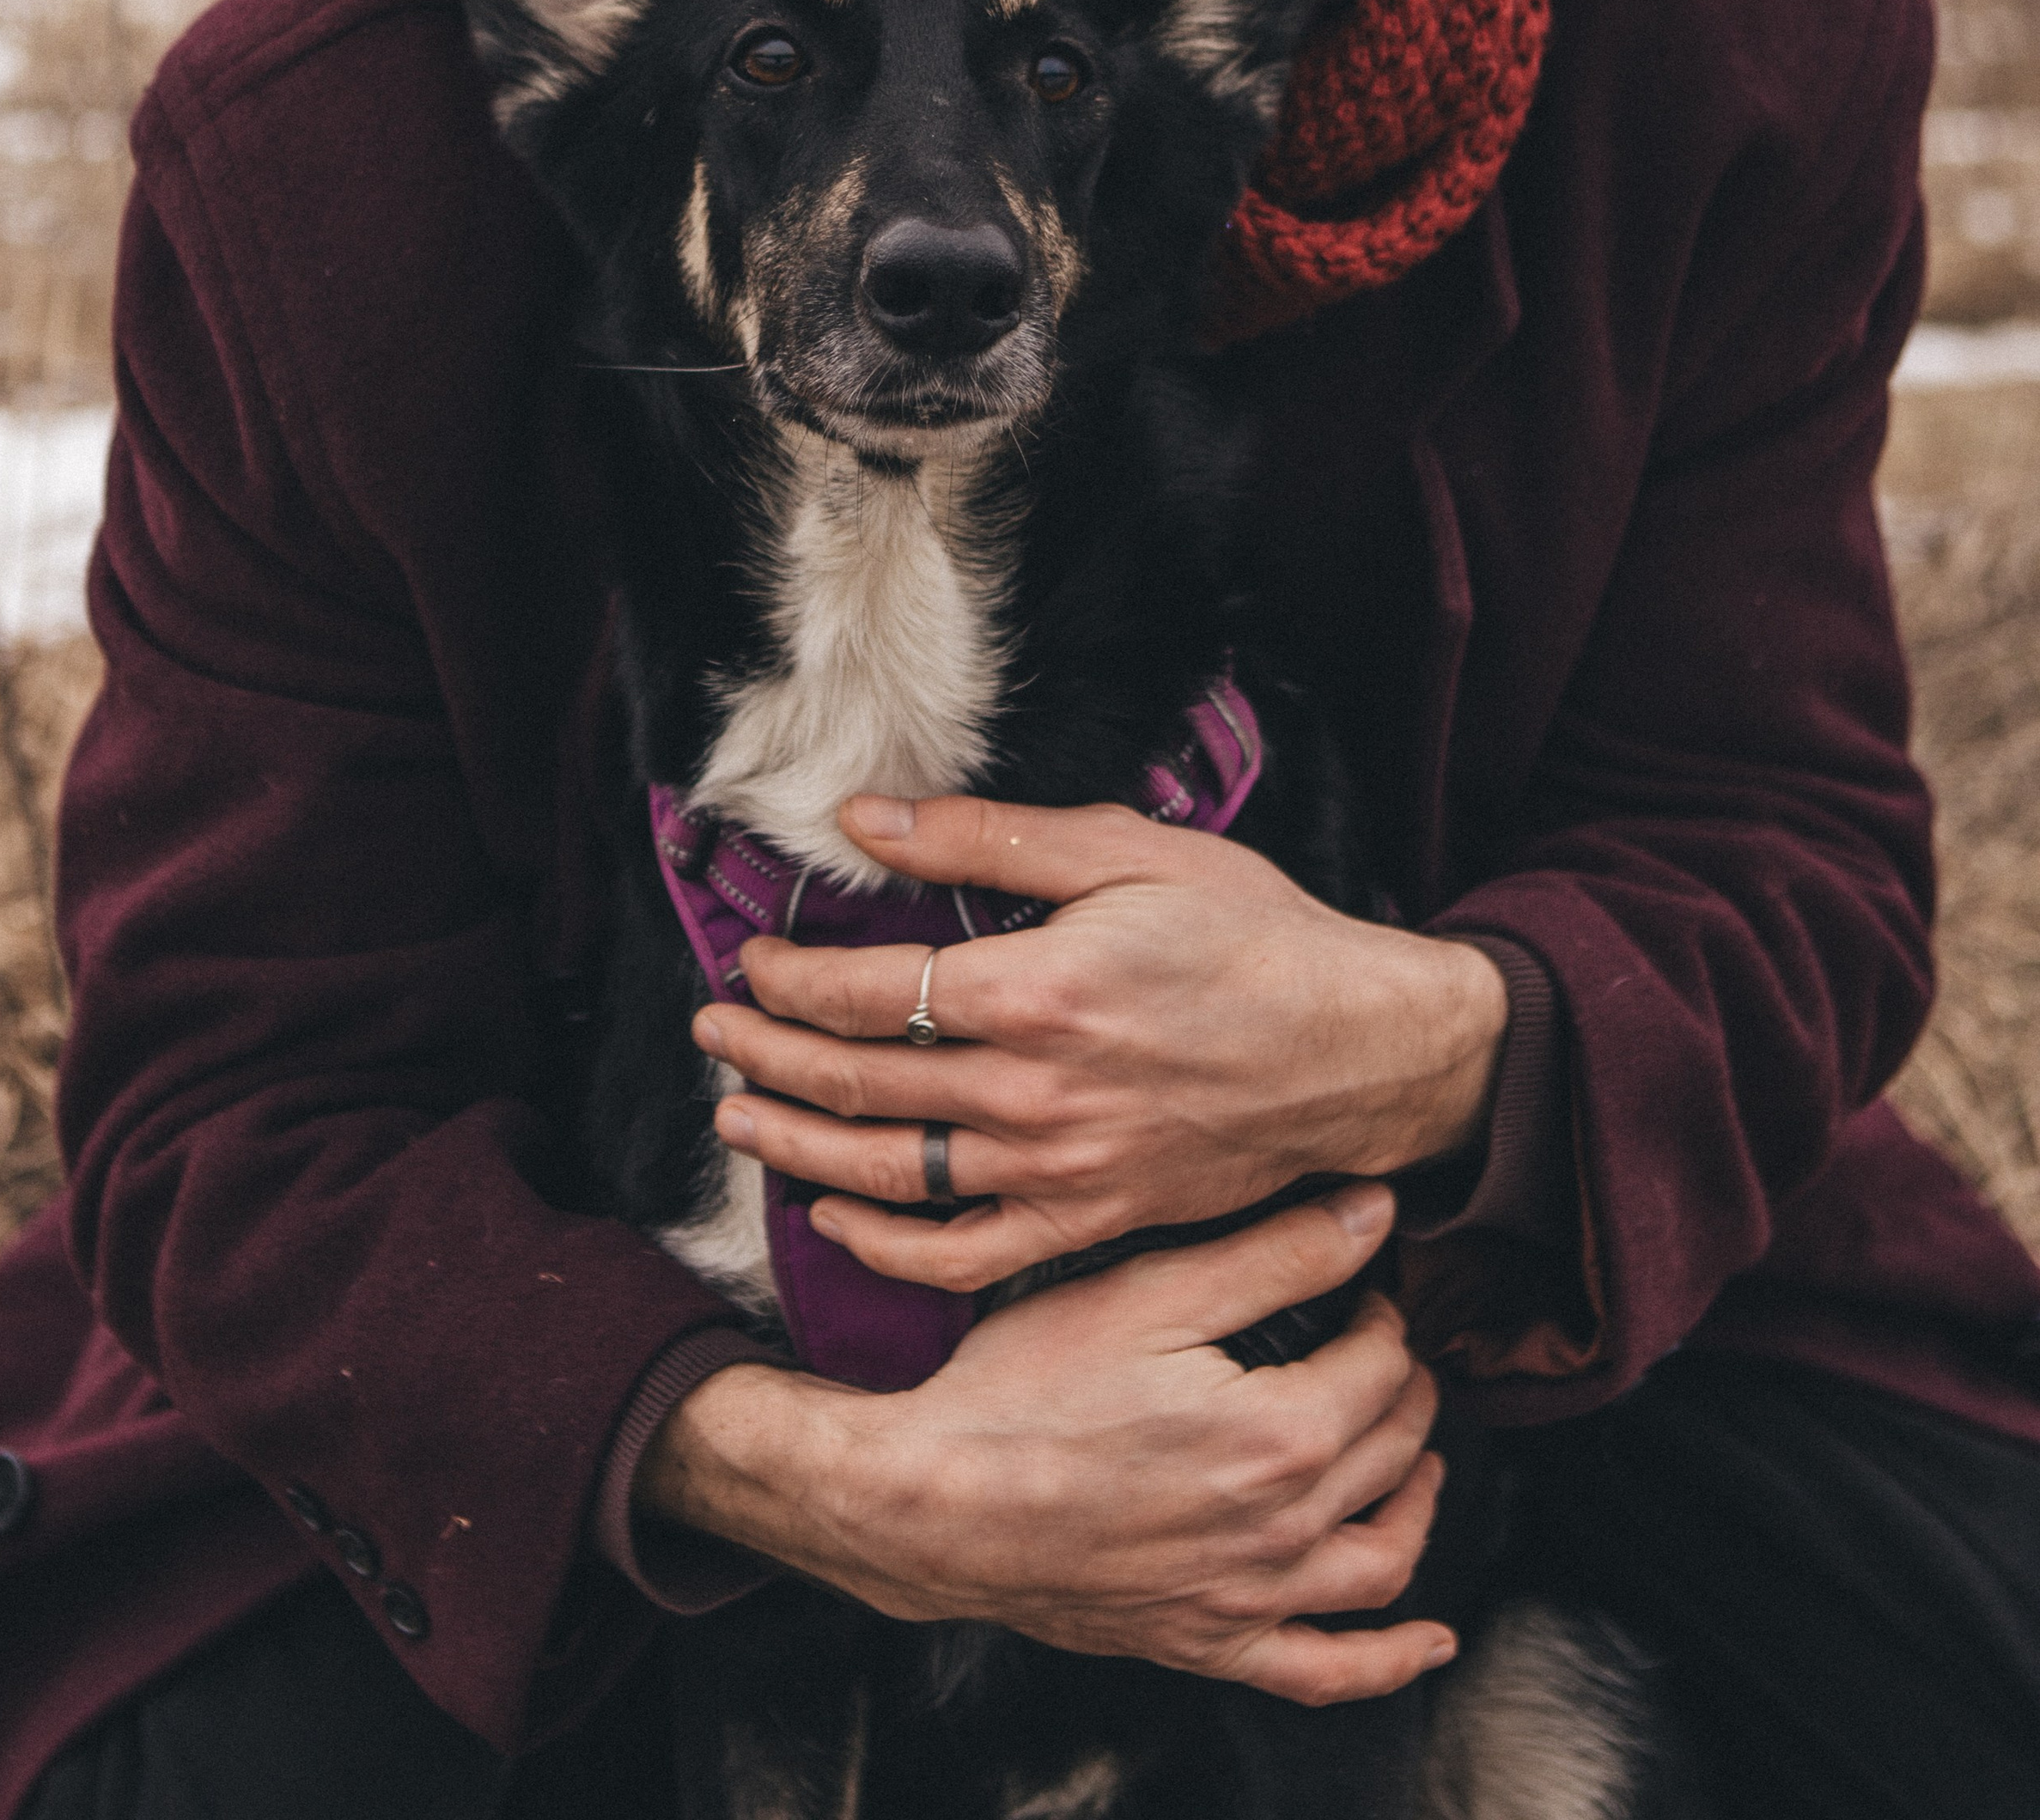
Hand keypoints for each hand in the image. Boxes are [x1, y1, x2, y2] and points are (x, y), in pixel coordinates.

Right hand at [635, 1185, 1453, 1706]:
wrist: (937, 1501)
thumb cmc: (1028, 1389)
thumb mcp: (1149, 1293)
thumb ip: (1274, 1253)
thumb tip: (1374, 1210)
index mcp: (1280, 1436)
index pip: (1381, 1361)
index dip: (1379, 1307)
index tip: (1353, 1278)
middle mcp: (1280, 1530)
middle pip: (1391, 1449)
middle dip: (1403, 1384)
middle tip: (1380, 1341)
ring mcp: (1247, 1598)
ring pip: (1380, 1558)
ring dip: (1418, 1499)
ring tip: (1420, 1454)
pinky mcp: (1206, 1643)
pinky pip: (1323, 1671)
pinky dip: (1389, 1661)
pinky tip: (1428, 1639)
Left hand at [692, 790, 1508, 1292]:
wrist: (1361, 1050)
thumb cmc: (1251, 935)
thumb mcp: (1125, 851)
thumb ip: (983, 838)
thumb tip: (866, 820)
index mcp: (1038, 991)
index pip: (867, 995)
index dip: (790, 982)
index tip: (750, 965)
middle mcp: (1037, 1094)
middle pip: (859, 1084)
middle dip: (767, 1057)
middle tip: (712, 1035)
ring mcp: (1062, 1171)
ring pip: (892, 1174)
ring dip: (799, 1146)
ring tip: (740, 1117)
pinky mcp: (1091, 1221)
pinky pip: (963, 1253)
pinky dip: (886, 1241)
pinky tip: (838, 1213)